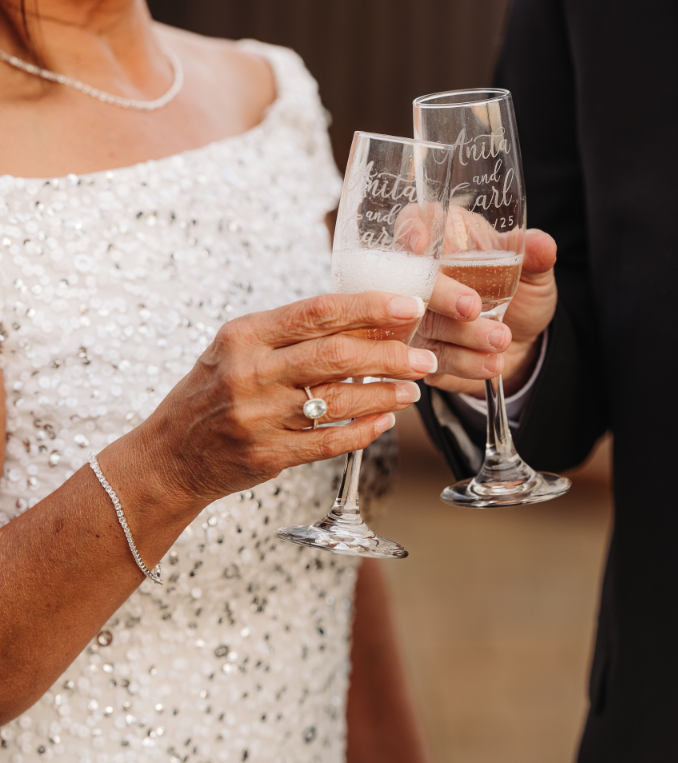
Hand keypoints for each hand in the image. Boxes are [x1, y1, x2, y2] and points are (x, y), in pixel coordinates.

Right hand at [134, 292, 438, 511]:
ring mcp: (259, 417)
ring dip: (385, 393)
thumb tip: (364, 318)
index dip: (370, 307)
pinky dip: (364, 429)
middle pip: (336, 355)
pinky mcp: (268, 455)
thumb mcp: (239, 348)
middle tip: (423, 356)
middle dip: (390, 355)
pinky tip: (384, 421)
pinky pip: (330, 441)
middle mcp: (250, 373)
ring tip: (412, 388)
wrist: (170, 455)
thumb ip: (292, 334)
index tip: (408, 306)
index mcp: (244, 335)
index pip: (318, 311)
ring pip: (339, 400)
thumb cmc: (212, 392)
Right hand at [415, 229, 556, 395]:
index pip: (416, 220)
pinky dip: (464, 361)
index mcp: (448, 239)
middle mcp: (424, 274)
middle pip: (414, 278)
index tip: (420, 245)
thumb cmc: (520, 296)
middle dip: (442, 294)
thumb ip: (535, 259)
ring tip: (500, 339)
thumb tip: (542, 245)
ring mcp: (415, 315)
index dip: (411, 229)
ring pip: (425, 322)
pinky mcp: (420, 351)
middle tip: (471, 308)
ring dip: (464, 334)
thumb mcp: (533, 275)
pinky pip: (433, 357)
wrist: (521, 345)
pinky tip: (491, 362)